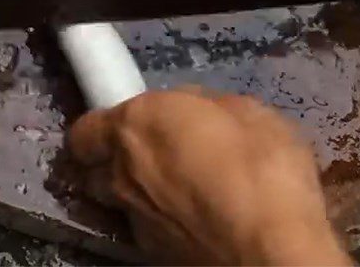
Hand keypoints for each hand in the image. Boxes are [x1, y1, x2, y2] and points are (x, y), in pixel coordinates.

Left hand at [68, 88, 350, 266]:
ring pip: (117, 204)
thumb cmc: (260, 165)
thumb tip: (190, 110)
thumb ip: (201, 107)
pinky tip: (192, 224)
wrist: (275, 249)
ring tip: (170, 195)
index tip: (127, 126)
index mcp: (135, 126)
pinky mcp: (154, 259)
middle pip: (93, 170)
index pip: (84, 130)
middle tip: (146, 158)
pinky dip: (161, 225)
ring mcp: (136, 222)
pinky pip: (145, 232)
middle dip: (111, 163)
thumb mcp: (242, 110)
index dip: (101, 129)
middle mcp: (122, 174)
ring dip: (133, 196)